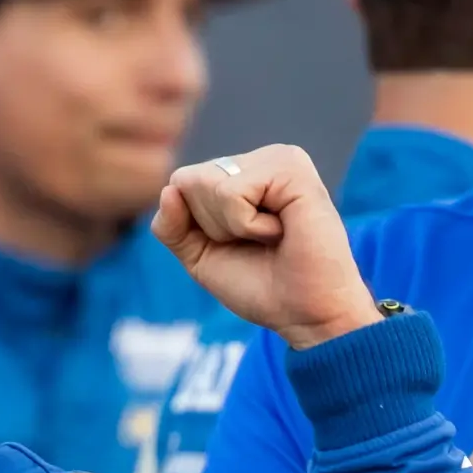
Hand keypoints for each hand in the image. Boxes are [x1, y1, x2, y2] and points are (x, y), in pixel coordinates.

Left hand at [153, 145, 382, 348]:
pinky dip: (247, 225)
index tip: (238, 243)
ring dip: (230, 226)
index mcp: (243, 173)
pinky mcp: (292, 168)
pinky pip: (231, 193)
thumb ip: (172, 226)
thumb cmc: (260, 285)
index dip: (196, 227)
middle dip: (211, 226)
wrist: (304, 313)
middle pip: (188, 181)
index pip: (181, 184)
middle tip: (257, 242)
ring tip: (272, 236)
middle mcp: (261, 160)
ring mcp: (279, 159)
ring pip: (206, 184)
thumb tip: (168, 188)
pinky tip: (281, 231)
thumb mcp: (200, 256)